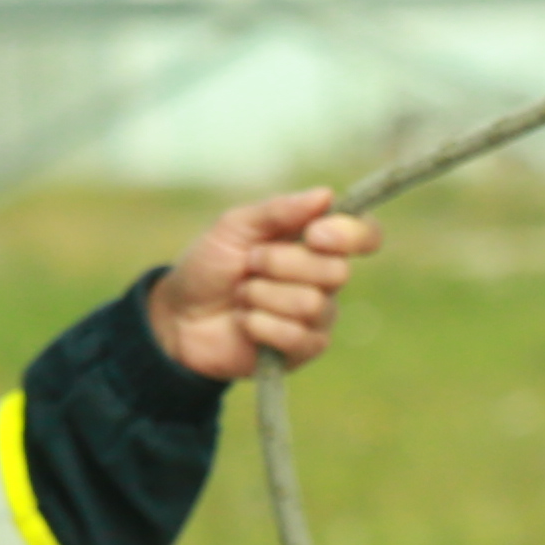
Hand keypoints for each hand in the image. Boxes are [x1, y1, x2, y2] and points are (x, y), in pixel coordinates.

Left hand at [145, 191, 374, 381]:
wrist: (179, 315)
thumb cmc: (210, 265)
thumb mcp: (235, 226)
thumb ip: (278, 210)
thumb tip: (326, 195)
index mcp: (316, 242)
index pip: (364, 235)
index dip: (351, 235)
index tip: (315, 234)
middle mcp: (325, 278)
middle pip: (336, 271)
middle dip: (281, 264)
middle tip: (250, 263)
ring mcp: (317, 316)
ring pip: (312, 304)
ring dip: (262, 295)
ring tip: (241, 295)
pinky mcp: (303, 349)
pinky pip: (296, 336)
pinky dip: (258, 324)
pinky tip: (243, 322)